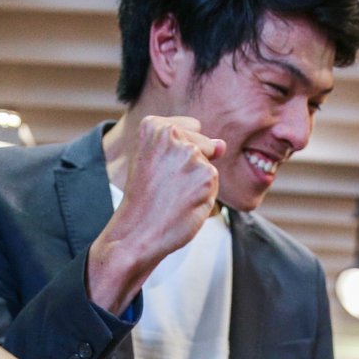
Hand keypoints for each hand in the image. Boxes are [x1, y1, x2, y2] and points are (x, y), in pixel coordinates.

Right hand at [88, 116, 224, 312]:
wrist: (137, 232)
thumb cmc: (144, 199)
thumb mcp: (156, 161)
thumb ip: (190, 145)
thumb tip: (222, 145)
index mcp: (153, 125)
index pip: (191, 127)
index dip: (178, 153)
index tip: (158, 169)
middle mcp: (172, 134)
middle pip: (204, 143)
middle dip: (191, 164)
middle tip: (164, 185)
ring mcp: (190, 154)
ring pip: (209, 165)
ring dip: (197, 181)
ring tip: (173, 195)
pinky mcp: (207, 175)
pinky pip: (214, 183)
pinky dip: (204, 196)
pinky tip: (184, 204)